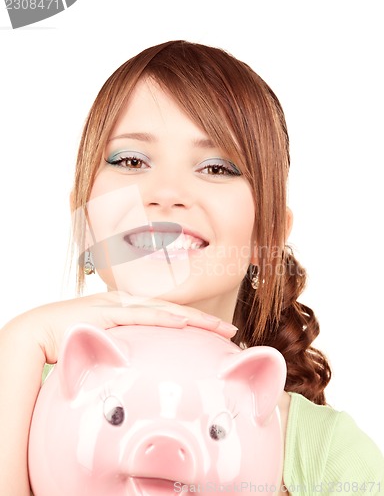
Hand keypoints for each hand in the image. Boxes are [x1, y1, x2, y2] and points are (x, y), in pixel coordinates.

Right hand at [24, 291, 237, 363]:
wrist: (40, 331)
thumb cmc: (72, 342)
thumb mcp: (107, 348)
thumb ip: (125, 354)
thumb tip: (141, 370)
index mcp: (131, 312)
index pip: (169, 317)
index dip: (196, 324)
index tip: (218, 335)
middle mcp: (130, 305)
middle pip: (175, 312)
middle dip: (205, 321)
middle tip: (231, 331)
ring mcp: (120, 306)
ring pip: (165, 310)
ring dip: (194, 319)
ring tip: (219, 328)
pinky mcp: (108, 311)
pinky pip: (141, 315)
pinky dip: (164, 318)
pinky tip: (184, 323)